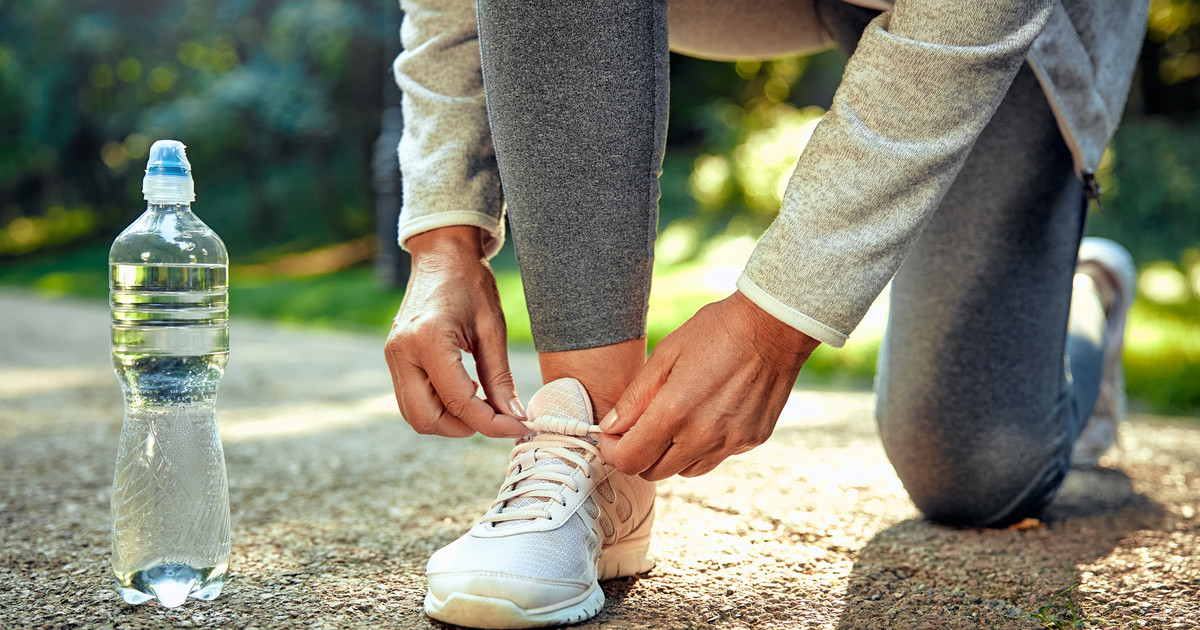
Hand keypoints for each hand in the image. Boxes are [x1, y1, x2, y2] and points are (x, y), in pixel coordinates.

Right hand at [384, 226, 526, 438]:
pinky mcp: (395, 358)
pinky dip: (438, 407)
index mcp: (428, 340)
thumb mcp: (492, 329)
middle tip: (496, 418)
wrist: (441, 253)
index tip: (519, 427)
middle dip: (464, 428)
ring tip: (482, 404)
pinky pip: (412, 399)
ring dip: (449, 421)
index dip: (492, 423)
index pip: (459, 401)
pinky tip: (465, 393)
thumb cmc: (470, 283)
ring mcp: (393, 356)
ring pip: (415, 415)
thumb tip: (514, 417)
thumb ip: (500, 378)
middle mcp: (402, 352)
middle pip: (426, 420)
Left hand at [597, 291, 819, 479]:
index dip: (613, 451)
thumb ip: (635, 397)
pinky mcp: (750, 441)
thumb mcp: (666, 354)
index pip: (630, 460)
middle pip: (654, 473)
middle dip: (640, 454)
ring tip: (678, 419)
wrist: (773, 327)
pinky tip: (709, 415)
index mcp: (675, 412)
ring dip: (672, 454)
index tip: (612, 437)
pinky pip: (715, 457)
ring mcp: (730, 443)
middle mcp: (703, 436)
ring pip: (685, 471)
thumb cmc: (716, 332)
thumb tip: (611, 427)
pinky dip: (703, 446)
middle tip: (642, 426)